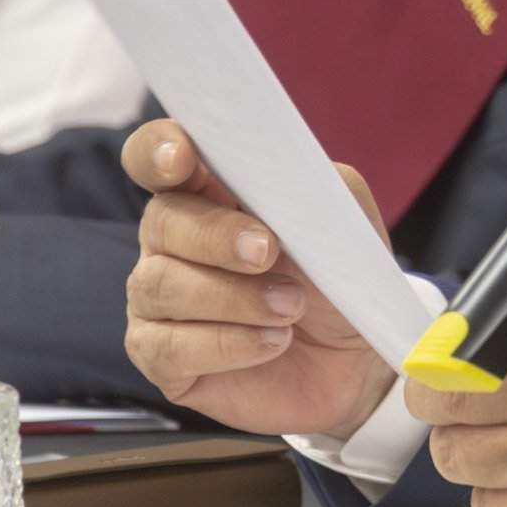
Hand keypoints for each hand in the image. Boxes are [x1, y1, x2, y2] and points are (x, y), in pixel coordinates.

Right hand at [120, 119, 395, 436]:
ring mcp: (157, 299)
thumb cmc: (335, 274)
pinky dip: (226, 344)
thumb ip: (309, 182)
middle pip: (160, 220)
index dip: (156, 150)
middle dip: (216, 236)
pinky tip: (272, 342)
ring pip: (161, 285)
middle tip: (268, 252)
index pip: (154, 155)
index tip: (180, 158)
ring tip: (290, 307)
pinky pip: (166, 347)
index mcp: (205, 191)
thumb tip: (277, 169)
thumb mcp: (341, 217)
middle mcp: (169, 239)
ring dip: (234, 297)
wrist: (352, 355)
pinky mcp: (160, 357)